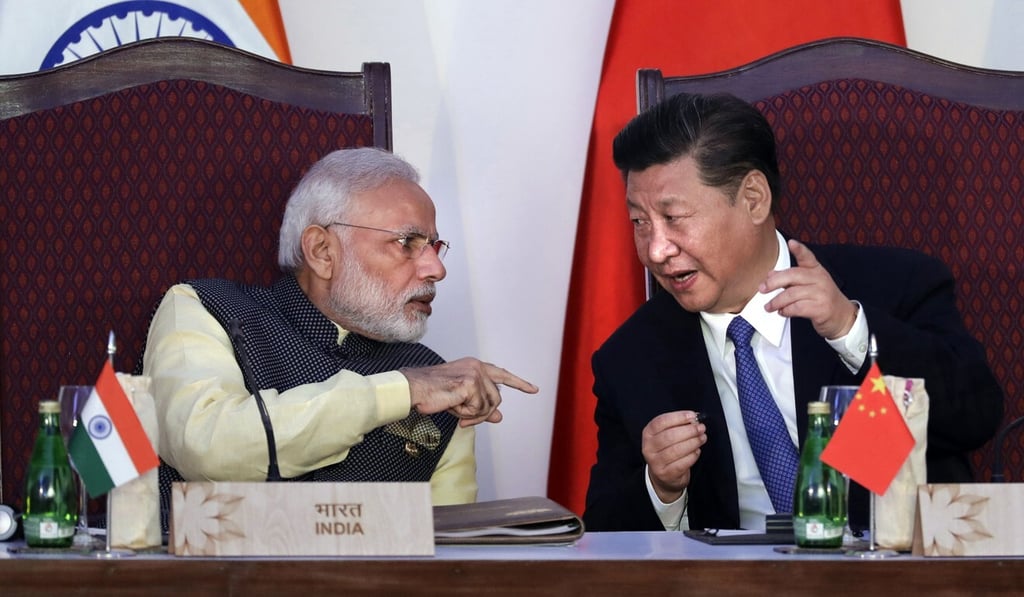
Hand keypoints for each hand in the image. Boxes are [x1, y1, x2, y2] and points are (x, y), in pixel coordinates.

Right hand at [400, 357, 537, 426]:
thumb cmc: (432, 393)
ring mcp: (475, 374)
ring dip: (472, 414)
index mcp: (475, 366)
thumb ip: (482, 407)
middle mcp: (477, 367)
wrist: (414, 389)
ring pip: (488, 406)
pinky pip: (478, 409)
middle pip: (496, 398)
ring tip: (455, 409)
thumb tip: (499, 417)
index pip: (502, 374)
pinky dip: (465, 414)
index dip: (519, 383)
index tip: (534, 389)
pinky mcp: (470, 384)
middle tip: (465, 419)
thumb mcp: (462, 401)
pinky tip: (453, 407)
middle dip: (483, 413)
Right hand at [642, 410, 705, 502]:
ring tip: (702, 438)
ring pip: (676, 450)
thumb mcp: (667, 435)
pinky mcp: (666, 474)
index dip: (678, 417)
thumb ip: (678, 426)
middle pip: (669, 436)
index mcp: (648, 434)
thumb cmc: (667, 450)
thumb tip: (693, 420)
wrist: (663, 476)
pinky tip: (697, 451)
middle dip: (689, 430)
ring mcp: (656, 462)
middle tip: (701, 428)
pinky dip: (692, 456)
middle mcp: (648, 448)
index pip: (661, 422)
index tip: (692, 416)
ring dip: (693, 442)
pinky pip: (682, 463)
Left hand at [761, 239, 857, 339]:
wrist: (842, 317)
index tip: (792, 243)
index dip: (799, 249)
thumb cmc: (822, 299)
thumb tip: (770, 275)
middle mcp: (820, 279)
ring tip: (769, 306)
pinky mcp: (821, 308)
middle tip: (762, 289)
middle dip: (773, 282)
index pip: (808, 257)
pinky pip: (797, 308)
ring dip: (776, 301)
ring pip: (792, 294)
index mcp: (816, 270)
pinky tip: (782, 312)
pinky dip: (786, 311)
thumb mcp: (808, 285)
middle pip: (793, 276)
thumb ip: (790, 279)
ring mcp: (821, 293)